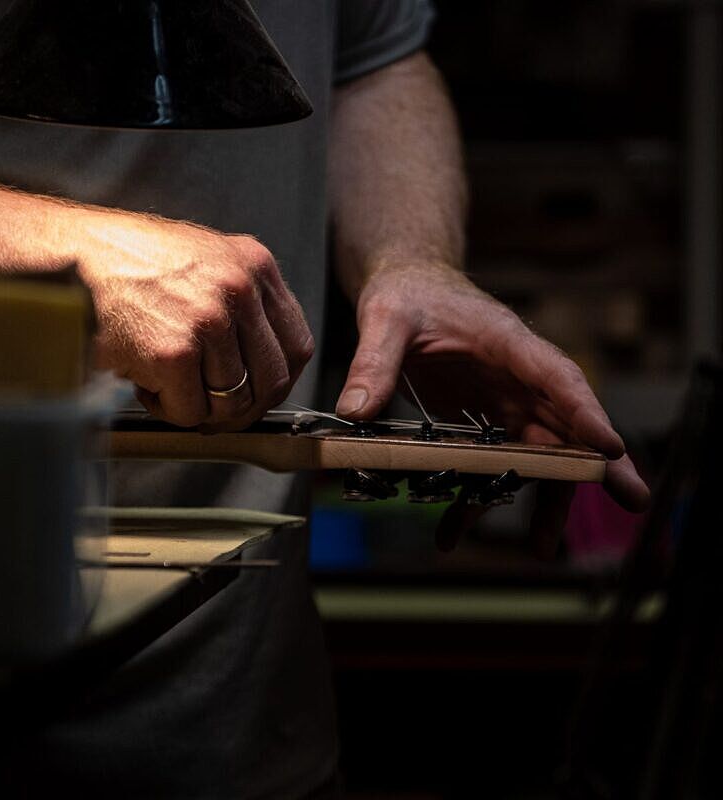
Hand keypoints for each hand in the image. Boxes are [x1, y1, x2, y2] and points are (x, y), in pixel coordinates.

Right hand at [76, 209, 313, 428]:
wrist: (71, 257)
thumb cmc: (129, 263)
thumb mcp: (205, 260)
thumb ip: (241, 302)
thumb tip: (260, 363)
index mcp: (255, 266)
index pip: (296, 346)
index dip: (276, 381)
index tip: (253, 392)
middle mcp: (239, 290)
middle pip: (271, 381)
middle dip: (242, 407)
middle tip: (211, 408)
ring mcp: (209, 321)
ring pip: (229, 403)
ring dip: (198, 407)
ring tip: (166, 384)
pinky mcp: (174, 352)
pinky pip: (189, 412)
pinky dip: (166, 409)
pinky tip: (145, 382)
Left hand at [335, 260, 649, 552]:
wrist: (406, 291)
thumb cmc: (407, 294)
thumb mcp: (385, 318)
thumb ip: (374, 362)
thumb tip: (356, 411)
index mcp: (507, 342)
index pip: (557, 376)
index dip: (585, 412)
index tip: (610, 447)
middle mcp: (517, 377)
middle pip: (565, 424)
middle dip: (596, 465)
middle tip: (630, 499)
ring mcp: (504, 402)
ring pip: (537, 453)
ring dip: (543, 496)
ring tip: (542, 546)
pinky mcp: (483, 422)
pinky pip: (493, 465)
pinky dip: (479, 497)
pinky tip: (455, 530)